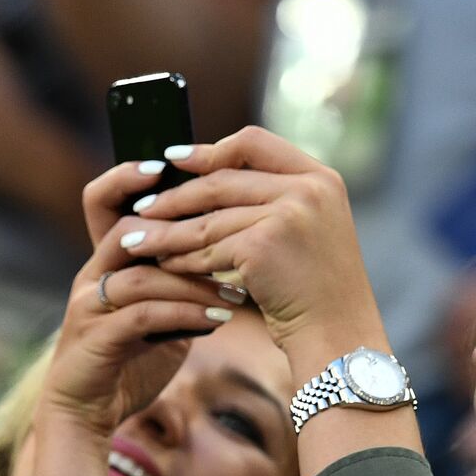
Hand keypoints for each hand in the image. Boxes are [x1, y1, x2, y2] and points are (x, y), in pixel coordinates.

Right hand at [38, 160, 241, 438]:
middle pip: (120, 226)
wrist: (86, 414)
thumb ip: (180, 286)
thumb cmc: (124, 363)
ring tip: (236, 295)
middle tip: (225, 224)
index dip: (130, 177)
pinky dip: (185, 315)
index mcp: (103, 263)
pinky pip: (144, 315)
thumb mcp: (158, 318)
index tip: (174, 165)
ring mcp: (88, 307)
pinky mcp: (95, 338)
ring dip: (195, 282)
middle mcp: (90, 276)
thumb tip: (227, 258)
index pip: (104, 201)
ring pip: (143, 274)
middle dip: (172, 221)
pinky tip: (218, 323)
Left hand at [116, 126, 385, 353]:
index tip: (174, 157)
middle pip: (222, 181)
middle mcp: (306, 188)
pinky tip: (162, 263)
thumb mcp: (311, 229)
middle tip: (142, 206)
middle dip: (175, 195)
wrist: (337, 332)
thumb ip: (276, 198)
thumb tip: (209, 181)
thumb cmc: (318, 288)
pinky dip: (182, 257)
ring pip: (208, 219)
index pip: (253, 143)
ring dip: (168, 231)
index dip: (209, 150)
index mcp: (319, 177)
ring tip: (138, 239)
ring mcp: (286, 214)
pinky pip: (208, 249)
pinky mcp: (262, 245)